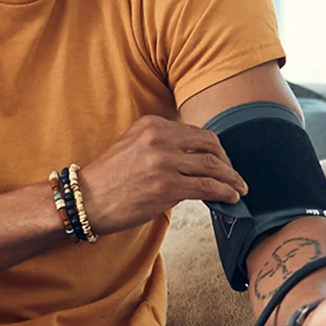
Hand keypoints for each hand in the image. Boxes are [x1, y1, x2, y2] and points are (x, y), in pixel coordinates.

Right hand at [78, 115, 246, 234]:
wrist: (85, 200)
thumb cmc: (108, 179)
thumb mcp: (133, 146)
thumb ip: (161, 144)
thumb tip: (193, 158)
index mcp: (152, 124)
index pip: (195, 132)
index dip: (214, 148)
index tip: (222, 160)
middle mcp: (159, 138)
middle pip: (210, 145)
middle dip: (227, 161)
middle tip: (233, 175)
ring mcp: (164, 162)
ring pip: (213, 166)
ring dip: (231, 179)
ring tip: (239, 188)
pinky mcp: (168, 187)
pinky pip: (207, 187)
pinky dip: (225, 192)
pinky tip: (231, 197)